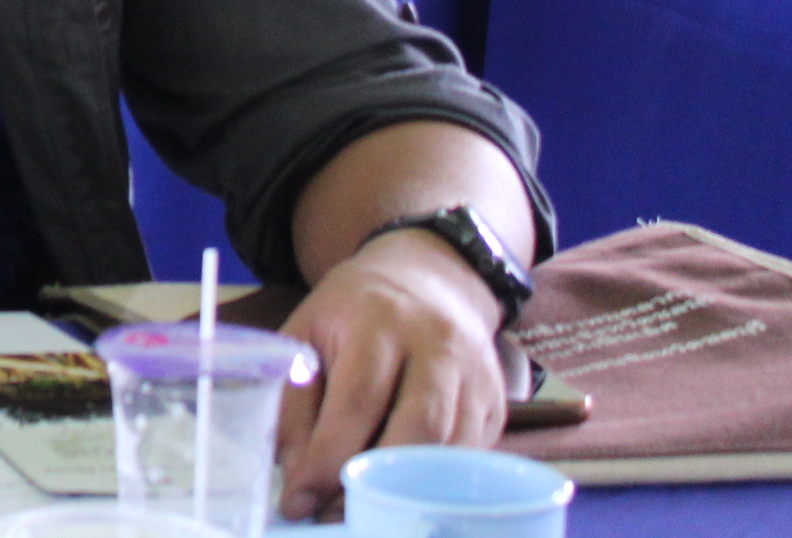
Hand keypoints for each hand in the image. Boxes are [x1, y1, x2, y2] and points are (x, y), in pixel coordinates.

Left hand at [276, 228, 513, 519]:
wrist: (427, 277)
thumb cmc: (354, 311)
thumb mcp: (307, 332)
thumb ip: (294, 399)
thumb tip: (294, 473)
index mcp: (379, 322)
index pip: (357, 402)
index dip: (327, 460)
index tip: (297, 501)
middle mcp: (437, 346)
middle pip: (417, 429)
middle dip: (375, 483)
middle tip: (335, 516)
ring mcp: (475, 375)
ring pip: (451, 451)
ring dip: (408, 492)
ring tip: (366, 512)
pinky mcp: (497, 403)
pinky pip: (470, 456)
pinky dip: (438, 484)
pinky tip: (404, 495)